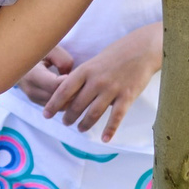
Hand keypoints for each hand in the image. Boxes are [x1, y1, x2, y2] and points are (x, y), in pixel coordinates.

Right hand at [17, 44, 76, 107]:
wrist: (17, 59)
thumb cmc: (36, 51)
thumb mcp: (49, 48)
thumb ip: (62, 60)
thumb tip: (70, 75)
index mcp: (32, 75)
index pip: (54, 86)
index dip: (69, 82)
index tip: (79, 75)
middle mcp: (31, 89)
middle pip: (58, 99)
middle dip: (73, 93)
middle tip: (85, 83)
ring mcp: (33, 97)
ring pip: (58, 106)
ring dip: (70, 99)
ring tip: (80, 87)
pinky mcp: (37, 101)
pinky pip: (55, 107)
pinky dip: (66, 101)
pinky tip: (73, 90)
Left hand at [41, 26, 164, 140]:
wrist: (143, 49)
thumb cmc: (117, 53)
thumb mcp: (95, 61)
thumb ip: (84, 76)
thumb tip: (71, 92)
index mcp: (86, 70)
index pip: (63, 90)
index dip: (53, 104)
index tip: (45, 114)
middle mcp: (96, 81)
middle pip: (77, 105)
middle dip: (68, 116)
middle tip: (65, 123)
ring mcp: (112, 89)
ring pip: (93, 113)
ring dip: (84, 124)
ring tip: (80, 128)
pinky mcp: (127, 96)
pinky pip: (116, 117)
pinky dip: (110, 130)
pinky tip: (105, 139)